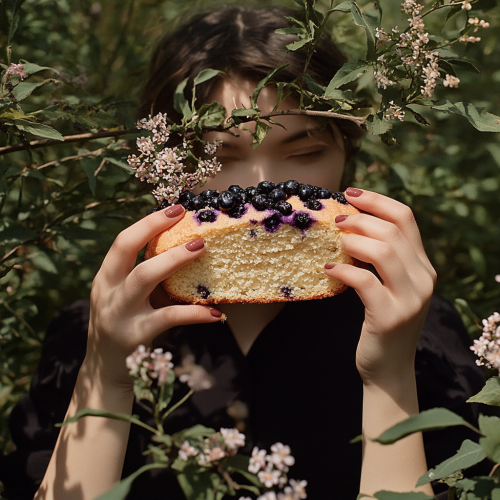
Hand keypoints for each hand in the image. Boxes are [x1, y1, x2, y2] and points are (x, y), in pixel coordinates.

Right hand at [85, 204, 222, 388]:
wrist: (104, 371)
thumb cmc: (123, 325)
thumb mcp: (124, 298)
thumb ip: (144, 276)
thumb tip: (183, 250)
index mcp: (105, 278)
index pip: (122, 242)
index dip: (147, 223)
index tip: (175, 209)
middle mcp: (107, 292)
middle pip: (124, 250)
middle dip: (153, 228)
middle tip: (184, 216)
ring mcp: (119, 314)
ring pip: (143, 277)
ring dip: (173, 259)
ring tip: (200, 247)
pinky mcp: (136, 336)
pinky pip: (169, 317)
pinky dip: (194, 313)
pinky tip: (215, 312)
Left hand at [324, 188, 436, 385]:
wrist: (389, 369)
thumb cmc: (382, 322)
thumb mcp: (390, 287)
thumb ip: (382, 260)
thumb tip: (350, 225)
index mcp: (424, 266)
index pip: (406, 218)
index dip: (377, 200)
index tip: (351, 193)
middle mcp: (424, 279)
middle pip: (393, 230)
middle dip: (360, 218)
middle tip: (337, 219)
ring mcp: (410, 299)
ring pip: (383, 251)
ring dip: (354, 240)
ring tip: (336, 242)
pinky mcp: (390, 317)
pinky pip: (364, 282)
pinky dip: (343, 270)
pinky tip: (328, 270)